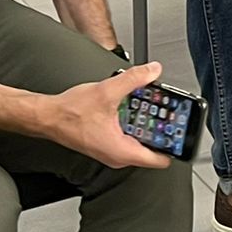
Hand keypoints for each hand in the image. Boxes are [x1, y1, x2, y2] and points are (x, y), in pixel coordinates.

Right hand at [44, 61, 172, 169]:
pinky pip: (129, 134)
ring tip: (152, 102)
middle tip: (169, 109)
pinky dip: (134, 120)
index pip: (160, 159)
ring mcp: (112, 150)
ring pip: (140, 138)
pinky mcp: (108, 142)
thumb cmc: (69, 113)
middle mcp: (118, 155)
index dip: (174, 145)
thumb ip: (134, 79)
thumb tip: (153, 71)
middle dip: (162, 127)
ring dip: (147, 121)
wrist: (48, 116)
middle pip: (152, 146)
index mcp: (122, 151)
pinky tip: (133, 104)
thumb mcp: (107, 91)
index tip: (182, 131)